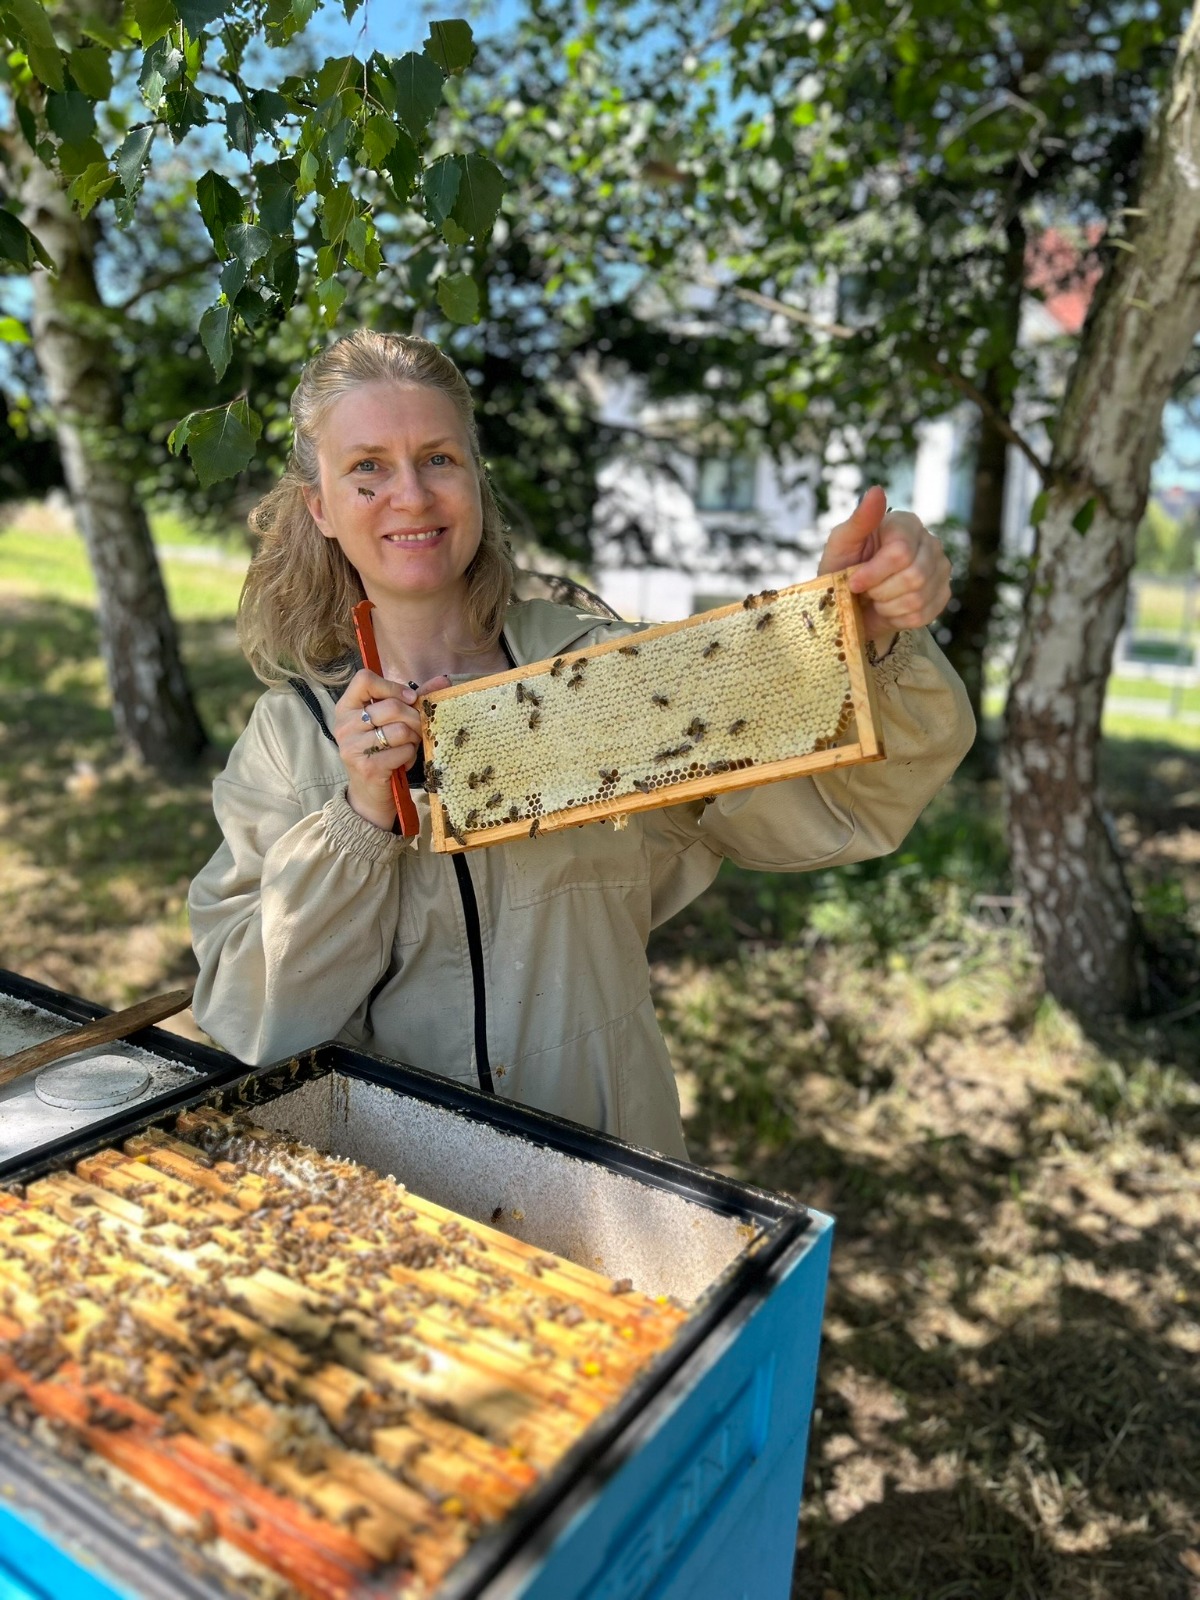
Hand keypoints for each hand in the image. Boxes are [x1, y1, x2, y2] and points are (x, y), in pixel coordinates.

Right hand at [333, 669, 450, 829]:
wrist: (370, 794)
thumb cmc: (382, 751)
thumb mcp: (391, 721)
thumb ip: (413, 699)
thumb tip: (443, 680)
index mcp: (346, 707)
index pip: (364, 679)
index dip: (392, 686)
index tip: (410, 699)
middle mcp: (345, 725)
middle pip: (391, 706)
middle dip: (413, 718)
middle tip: (414, 730)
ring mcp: (353, 747)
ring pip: (400, 730)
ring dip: (412, 739)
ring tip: (406, 747)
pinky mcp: (368, 767)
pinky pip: (403, 751)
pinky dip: (410, 756)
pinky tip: (402, 761)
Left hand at [818, 485, 951, 648]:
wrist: (850, 601)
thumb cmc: (843, 567)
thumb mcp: (841, 544)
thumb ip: (859, 520)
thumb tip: (876, 490)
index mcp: (906, 524)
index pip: (901, 553)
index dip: (874, 573)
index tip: (854, 581)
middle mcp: (930, 543)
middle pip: (914, 577)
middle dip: (880, 591)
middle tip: (867, 590)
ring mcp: (940, 569)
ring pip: (918, 598)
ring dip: (887, 606)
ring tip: (876, 598)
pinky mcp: (943, 594)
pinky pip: (924, 614)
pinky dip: (899, 618)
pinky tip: (889, 608)